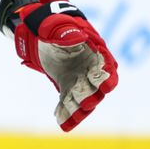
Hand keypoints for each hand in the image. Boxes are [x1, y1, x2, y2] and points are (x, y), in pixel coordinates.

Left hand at [13, 0, 118, 131]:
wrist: (43, 33)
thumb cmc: (53, 24)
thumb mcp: (54, 24)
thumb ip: (65, 31)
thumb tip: (77, 37)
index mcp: (95, 51)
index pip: (106, 65)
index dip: (106, 76)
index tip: (107, 86)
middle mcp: (91, 69)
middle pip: (96, 86)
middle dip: (92, 95)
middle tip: (86, 104)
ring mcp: (80, 80)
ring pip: (83, 97)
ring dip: (78, 109)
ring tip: (69, 120)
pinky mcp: (68, 88)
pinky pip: (68, 102)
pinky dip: (66, 113)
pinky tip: (61, 124)